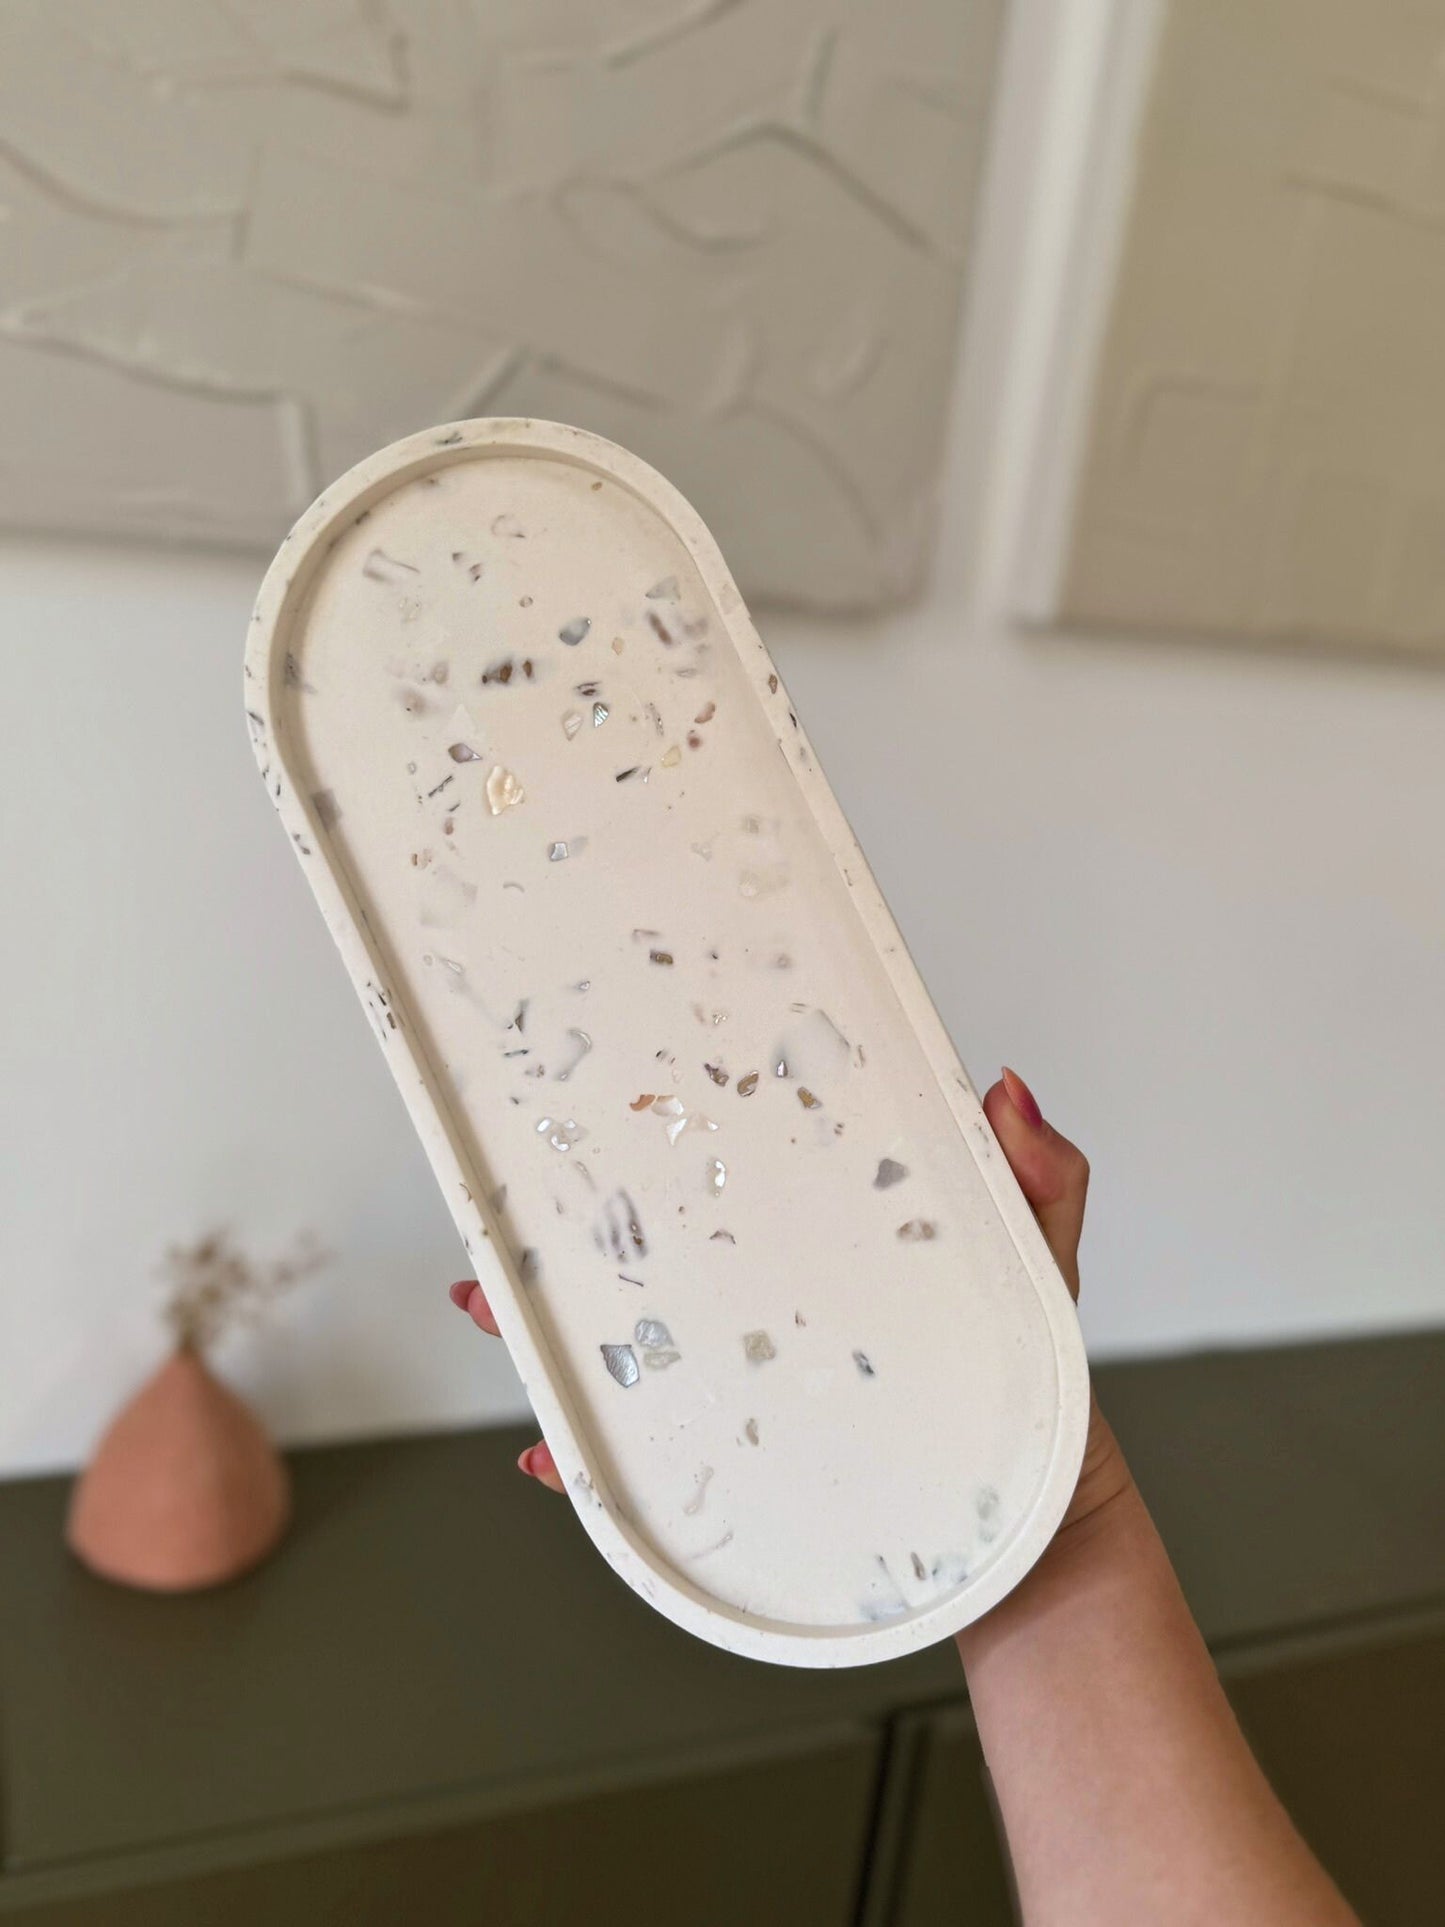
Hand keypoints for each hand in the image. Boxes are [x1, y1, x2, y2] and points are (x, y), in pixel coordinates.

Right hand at [450, 1065, 1124, 1535]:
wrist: (1039, 1551)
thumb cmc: (1037, 1406)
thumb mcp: (1045, 1273)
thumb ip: (1041, 1182)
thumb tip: (1002, 1089)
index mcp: (825, 1267)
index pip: (730, 1200)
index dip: (662, 1158)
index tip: (602, 1121)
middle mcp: (773, 1333)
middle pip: (650, 1276)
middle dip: (564, 1246)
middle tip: (506, 1222)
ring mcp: (753, 1408)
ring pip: (629, 1363)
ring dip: (552, 1339)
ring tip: (500, 1311)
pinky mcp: (746, 1488)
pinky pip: (646, 1477)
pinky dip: (587, 1471)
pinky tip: (552, 1461)